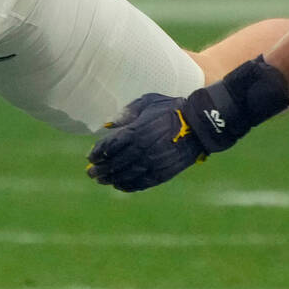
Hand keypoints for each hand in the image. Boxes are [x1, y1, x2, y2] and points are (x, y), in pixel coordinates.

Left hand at [86, 93, 205, 191]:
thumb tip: (108, 125)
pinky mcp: (163, 173)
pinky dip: (128, 186)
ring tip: (102, 181)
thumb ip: (126, 113)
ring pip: (126, 175)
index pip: (110, 146)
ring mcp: (152, 163)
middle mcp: (142, 150)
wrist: (199, 124)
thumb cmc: (171, 109)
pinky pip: (141, 183)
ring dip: (111, 179)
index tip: (90, 157)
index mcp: (136, 131)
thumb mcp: (147, 102)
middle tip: (91, 173)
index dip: (98, 153)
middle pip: (115, 163)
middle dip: (100, 169)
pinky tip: (120, 186)